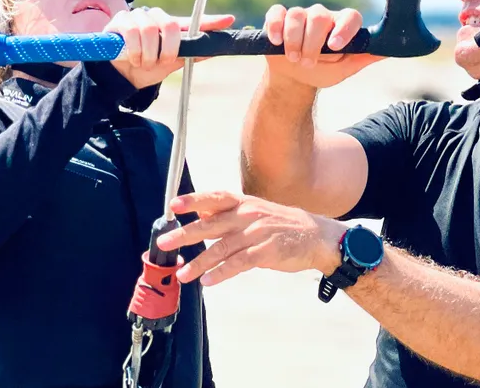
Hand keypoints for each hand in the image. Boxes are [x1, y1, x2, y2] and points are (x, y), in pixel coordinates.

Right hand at [105, 7, 234, 88]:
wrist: (121, 77)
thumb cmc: (147, 67)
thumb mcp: (170, 64)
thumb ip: (189, 55)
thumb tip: (213, 51)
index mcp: (171, 27)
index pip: (194, 22)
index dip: (211, 21)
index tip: (229, 20)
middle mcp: (156, 17)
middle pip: (170, 25)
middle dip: (168, 49)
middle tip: (162, 62)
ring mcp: (137, 16)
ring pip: (150, 29)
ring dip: (148, 53)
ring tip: (144, 63)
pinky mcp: (120, 20)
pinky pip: (131, 32)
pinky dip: (135, 50)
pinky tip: (133, 58)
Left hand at [156, 191, 347, 285]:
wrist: (315, 236)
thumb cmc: (281, 224)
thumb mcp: (254, 211)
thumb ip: (227, 213)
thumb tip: (199, 213)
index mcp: (243, 203)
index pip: (214, 198)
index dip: (193, 200)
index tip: (174, 206)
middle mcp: (248, 215)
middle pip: (211, 225)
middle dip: (185, 235)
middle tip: (164, 243)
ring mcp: (257, 233)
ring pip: (221, 248)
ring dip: (199, 262)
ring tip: (182, 273)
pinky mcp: (266, 252)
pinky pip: (239, 263)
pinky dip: (221, 272)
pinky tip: (208, 281)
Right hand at [263, 4, 385, 88]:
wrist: (294, 78)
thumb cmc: (321, 72)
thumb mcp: (343, 70)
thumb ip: (363, 58)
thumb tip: (389, 50)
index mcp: (341, 25)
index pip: (350, 16)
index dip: (344, 29)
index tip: (335, 46)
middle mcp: (322, 16)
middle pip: (319, 16)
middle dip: (312, 42)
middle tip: (308, 63)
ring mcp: (300, 15)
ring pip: (297, 15)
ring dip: (294, 40)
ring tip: (294, 59)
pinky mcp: (279, 18)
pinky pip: (277, 13)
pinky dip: (275, 27)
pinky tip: (276, 42)